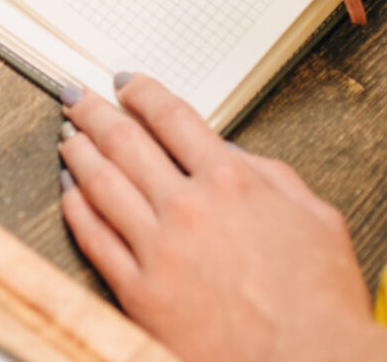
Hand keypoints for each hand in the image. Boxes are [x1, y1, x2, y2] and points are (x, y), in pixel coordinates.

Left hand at [59, 77, 386, 361]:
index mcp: (233, 181)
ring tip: (66, 136)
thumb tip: (235, 155)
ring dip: (78, 153)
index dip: (143, 93)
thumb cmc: (320, 302)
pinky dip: (76, 209)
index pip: (173, 118)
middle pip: (125, 142)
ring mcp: (159, 249)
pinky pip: (94, 240)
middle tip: (75, 95)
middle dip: (95, 111)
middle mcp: (189, 207)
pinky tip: (68, 194)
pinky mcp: (139, 292)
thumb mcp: (316, 217)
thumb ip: (272, 176)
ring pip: (101, 184)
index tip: (126, 83)